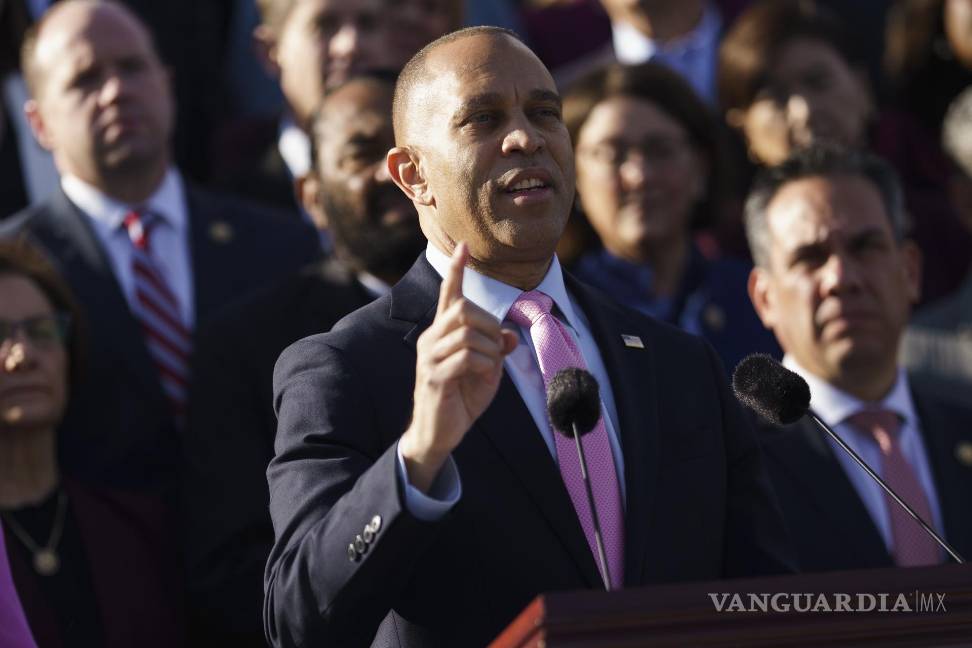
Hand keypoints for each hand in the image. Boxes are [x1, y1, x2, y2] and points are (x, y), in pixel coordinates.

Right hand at [399, 243, 518, 491]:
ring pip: (468, 333)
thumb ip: (497, 350)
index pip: (449, 294)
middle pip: (464, 309)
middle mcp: (432, 339)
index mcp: (443, 332)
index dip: (457, 270)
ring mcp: (430, 357)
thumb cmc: (461, 398)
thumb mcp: (487, 370)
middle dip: (490, 324)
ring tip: (490, 367)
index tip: (464, 246)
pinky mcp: (434, 377)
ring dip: (490, 349)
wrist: (438, 433)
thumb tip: (510, 337)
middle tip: (498, 347)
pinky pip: (466, 358)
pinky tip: (482, 377)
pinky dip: (484, 365)